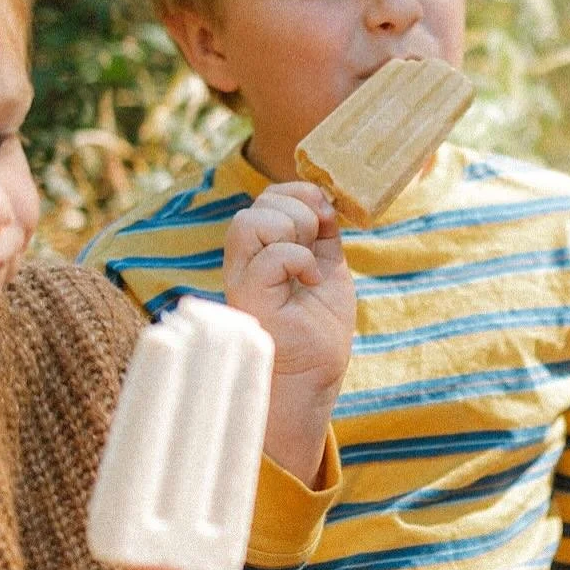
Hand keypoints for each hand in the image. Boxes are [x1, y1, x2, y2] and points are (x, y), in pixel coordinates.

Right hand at [224, 182, 354, 484]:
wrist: (313, 377)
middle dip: (301, 212)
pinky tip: (311, 281)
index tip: (326, 214)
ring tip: (309, 265)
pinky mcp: (250, 298)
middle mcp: (245, 261)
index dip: (299, 193)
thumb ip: (321, 233)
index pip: (268, 197)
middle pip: (259, 203)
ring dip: (295, 232)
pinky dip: (299, 259)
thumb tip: (325, 198)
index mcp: (262, 250)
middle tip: (317, 247)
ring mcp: (243, 278)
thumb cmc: (317, 329)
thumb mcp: (327, 266)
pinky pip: (270, 256)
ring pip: (252, 221)